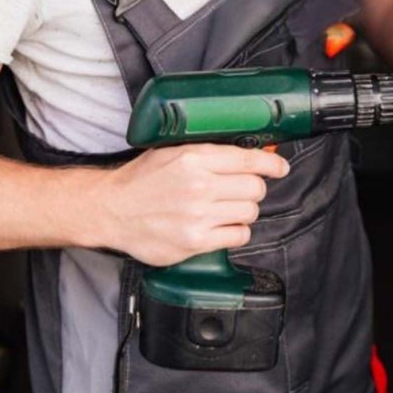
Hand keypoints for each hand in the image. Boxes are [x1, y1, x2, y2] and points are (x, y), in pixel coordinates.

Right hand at [91, 144, 289, 265]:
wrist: (112, 208)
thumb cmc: (143, 178)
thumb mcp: (174, 150)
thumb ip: (210, 152)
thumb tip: (251, 153)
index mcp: (195, 158)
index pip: (249, 160)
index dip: (271, 164)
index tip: (280, 167)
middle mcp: (199, 186)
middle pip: (255, 187)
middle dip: (254, 188)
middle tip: (242, 189)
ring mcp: (198, 216)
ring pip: (250, 212)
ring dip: (244, 210)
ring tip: (226, 208)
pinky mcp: (195, 242)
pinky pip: (238, 235)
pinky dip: (236, 231)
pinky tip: (222, 225)